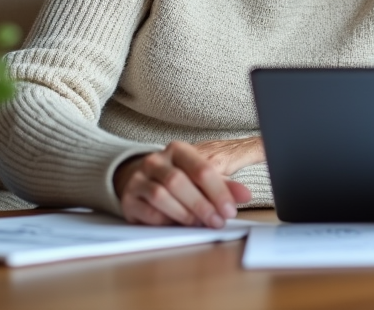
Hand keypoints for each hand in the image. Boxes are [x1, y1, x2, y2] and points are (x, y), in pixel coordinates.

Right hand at [113, 137, 263, 227]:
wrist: (142, 178)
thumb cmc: (178, 177)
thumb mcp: (201, 175)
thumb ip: (224, 185)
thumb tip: (245, 195)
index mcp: (177, 150)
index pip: (201, 169)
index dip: (218, 191)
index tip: (230, 210)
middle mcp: (155, 161)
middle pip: (179, 182)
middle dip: (201, 205)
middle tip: (217, 221)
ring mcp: (138, 179)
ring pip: (160, 196)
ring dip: (184, 214)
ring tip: (199, 224)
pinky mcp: (128, 199)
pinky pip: (147, 212)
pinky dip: (165, 221)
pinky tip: (177, 225)